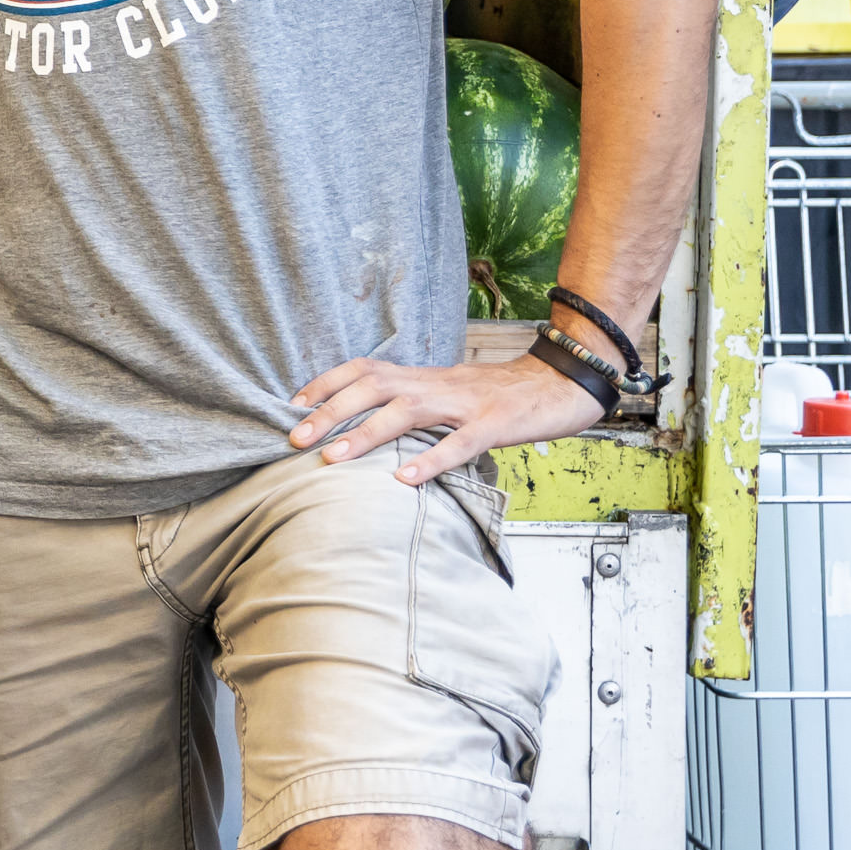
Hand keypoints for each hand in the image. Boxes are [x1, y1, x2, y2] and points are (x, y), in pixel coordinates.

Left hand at [285, 348, 604, 485]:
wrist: (558, 382)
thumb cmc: (496, 395)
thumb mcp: (446, 391)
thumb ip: (410, 401)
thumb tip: (366, 421)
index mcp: (422, 376)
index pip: (364, 369)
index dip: (326, 383)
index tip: (292, 404)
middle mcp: (435, 384)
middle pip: (373, 387)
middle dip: (330, 411)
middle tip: (295, 437)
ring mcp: (464, 403)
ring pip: (406, 412)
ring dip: (366, 434)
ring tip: (332, 458)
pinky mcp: (494, 425)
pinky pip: (459, 444)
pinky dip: (430, 460)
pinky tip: (405, 479)